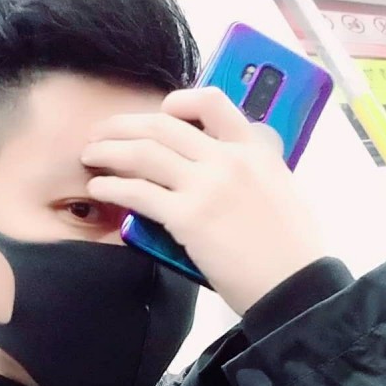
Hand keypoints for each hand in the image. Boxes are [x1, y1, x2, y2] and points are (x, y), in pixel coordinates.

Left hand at [81, 87, 327, 314]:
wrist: (295, 284)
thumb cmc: (292, 248)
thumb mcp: (282, 190)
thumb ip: (253, 169)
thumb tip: (224, 166)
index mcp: (254, 150)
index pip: (212, 103)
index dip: (178, 101)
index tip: (159, 113)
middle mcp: (227, 159)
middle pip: (162, 126)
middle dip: (123, 126)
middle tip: (102, 133)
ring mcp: (206, 187)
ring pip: (144, 153)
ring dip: (108, 150)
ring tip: (90, 155)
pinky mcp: (187, 218)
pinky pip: (139, 192)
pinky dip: (113, 186)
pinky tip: (100, 188)